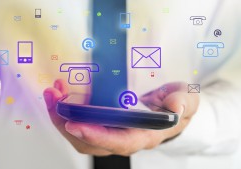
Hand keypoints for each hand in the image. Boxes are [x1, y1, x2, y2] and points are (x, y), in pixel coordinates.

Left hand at [44, 80, 198, 155]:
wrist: (169, 108)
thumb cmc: (176, 106)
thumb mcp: (186, 100)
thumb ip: (183, 103)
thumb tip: (176, 107)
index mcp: (143, 135)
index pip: (117, 141)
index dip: (95, 135)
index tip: (75, 123)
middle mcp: (123, 137)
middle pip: (89, 142)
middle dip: (67, 123)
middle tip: (55, 100)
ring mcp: (110, 131)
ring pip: (79, 133)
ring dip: (61, 115)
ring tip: (53, 93)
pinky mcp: (102, 122)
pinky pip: (79, 121)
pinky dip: (66, 108)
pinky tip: (61, 92)